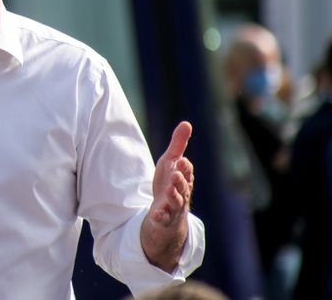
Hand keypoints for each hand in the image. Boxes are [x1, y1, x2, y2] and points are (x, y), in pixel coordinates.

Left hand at [141, 121, 193, 271]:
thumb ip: (178, 145)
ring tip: (168, 190)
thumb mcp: (170, 163)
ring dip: (173, 196)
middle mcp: (181, 194)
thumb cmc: (169, 184)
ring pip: (176, 203)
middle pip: (183, 187)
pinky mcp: (163, 220)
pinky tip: (155, 214)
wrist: (166, 216)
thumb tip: (187, 123)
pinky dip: (160, 217)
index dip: (184, 167)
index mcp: (183, 179)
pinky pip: (163, 219)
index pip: (186, 172)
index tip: (181, 160)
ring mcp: (173, 208)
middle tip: (176, 173)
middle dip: (180, 181)